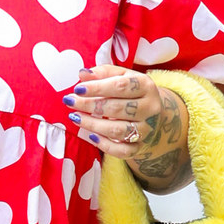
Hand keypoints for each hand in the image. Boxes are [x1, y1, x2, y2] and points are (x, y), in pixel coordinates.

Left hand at [65, 66, 191, 191]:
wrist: (153, 114)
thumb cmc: (131, 92)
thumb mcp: (122, 76)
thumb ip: (103, 73)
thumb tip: (82, 74)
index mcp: (146, 86)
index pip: (121, 86)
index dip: (97, 88)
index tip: (78, 89)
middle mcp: (150, 108)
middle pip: (118, 108)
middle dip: (90, 105)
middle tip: (70, 102)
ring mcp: (147, 128)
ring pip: (119, 130)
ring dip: (93, 125)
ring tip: (75, 117)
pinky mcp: (141, 145)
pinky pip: (123, 150)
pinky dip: (105, 145)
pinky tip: (90, 136)